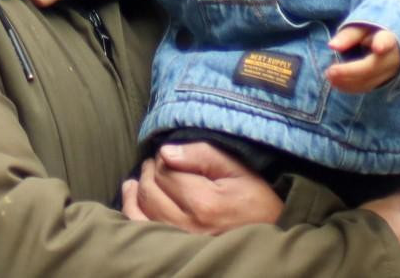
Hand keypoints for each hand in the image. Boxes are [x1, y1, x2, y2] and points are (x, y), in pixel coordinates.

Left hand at [119, 141, 281, 233]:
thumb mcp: (237, 170)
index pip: (165, 171)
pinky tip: (132, 195)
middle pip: (150, 189)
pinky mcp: (174, 249)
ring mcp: (179, 240)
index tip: (170, 154)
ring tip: (144, 176)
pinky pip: (141, 229)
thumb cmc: (255, 200)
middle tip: (158, 163)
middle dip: (150, 170)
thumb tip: (166, 151)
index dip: (163, 158)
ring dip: (137, 188)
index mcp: (204, 202)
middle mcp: (188, 225)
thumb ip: (202, 155)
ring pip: (140, 210)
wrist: (268, 235)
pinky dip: (131, 210)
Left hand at [326, 23, 399, 93]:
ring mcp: (390, 72)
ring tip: (329, 76)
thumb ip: (348, 36)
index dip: (383, 44)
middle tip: (329, 71)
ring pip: (369, 81)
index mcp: (387, 37)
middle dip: (350, 71)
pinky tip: (336, 83)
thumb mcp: (359, 28)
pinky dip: (350, 87)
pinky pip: (367, 87)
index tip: (378, 47)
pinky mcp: (383, 82)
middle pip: (372, 67)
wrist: (384, 44)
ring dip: (347, 81)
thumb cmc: (369, 33)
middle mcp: (392, 57)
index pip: (386, 41)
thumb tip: (332, 46)